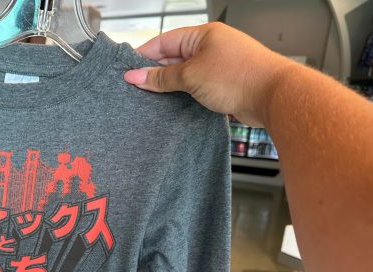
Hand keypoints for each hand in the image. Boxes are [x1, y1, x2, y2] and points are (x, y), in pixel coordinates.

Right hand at [123, 22, 296, 126]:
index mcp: (203, 34)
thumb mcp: (191, 76)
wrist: (274, 96)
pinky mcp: (224, 84)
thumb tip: (136, 77)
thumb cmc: (239, 77)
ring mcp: (219, 66)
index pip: (164, 42)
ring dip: (170, 87)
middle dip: (155, 73)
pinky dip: (184, 95)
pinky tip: (173, 106)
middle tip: (136, 89)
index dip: (143, 56)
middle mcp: (211, 47)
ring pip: (185, 75)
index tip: (127, 72)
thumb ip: (162, 78)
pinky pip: (197, 87)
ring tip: (151, 99)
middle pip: (173, 58)